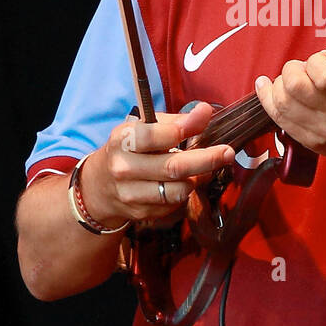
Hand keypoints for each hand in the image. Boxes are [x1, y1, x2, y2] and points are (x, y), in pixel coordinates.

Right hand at [78, 103, 235, 229]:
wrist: (98, 187)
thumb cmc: (128, 150)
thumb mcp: (141, 128)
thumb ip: (173, 121)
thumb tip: (204, 112)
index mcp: (123, 140)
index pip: (157, 135)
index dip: (185, 127)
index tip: (207, 117)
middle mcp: (124, 168)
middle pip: (174, 167)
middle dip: (207, 159)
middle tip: (227, 152)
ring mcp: (131, 194)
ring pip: (179, 190)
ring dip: (197, 179)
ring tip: (200, 169)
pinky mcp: (141, 213)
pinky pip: (174, 204)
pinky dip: (184, 192)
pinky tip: (181, 182)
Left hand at [253, 16, 325, 170]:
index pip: (323, 74)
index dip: (315, 61)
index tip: (321, 60)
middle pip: (295, 87)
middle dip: (291, 71)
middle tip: (301, 69)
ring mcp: (324, 130)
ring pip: (283, 103)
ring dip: (278, 85)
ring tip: (289, 80)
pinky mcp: (311, 141)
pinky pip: (279, 119)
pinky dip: (268, 100)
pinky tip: (266, 87)